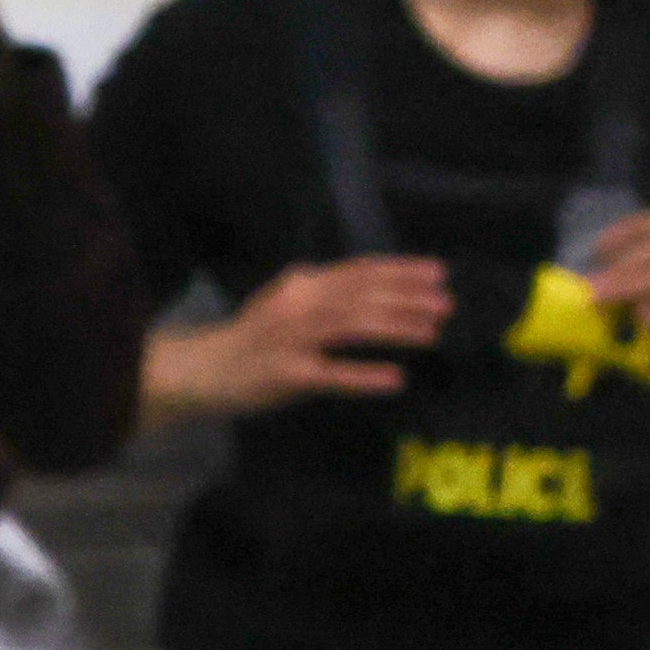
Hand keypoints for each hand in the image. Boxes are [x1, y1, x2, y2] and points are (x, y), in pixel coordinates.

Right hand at [163, 255, 449, 422]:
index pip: (360, 271)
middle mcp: (299, 305)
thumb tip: (379, 293)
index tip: (438, 273)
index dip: (401, 270)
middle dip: (409, 298)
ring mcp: (292, 339)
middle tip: (447, 304)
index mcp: (303, 284)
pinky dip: (365, 375)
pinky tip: (396, 379)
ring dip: (397, 328)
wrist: (202, 370)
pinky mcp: (286, 374)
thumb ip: (325, 296)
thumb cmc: (251, 342)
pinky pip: (332, 374)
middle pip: (363, 296)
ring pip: (353, 326)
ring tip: (433, 333)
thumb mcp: (287, 305)